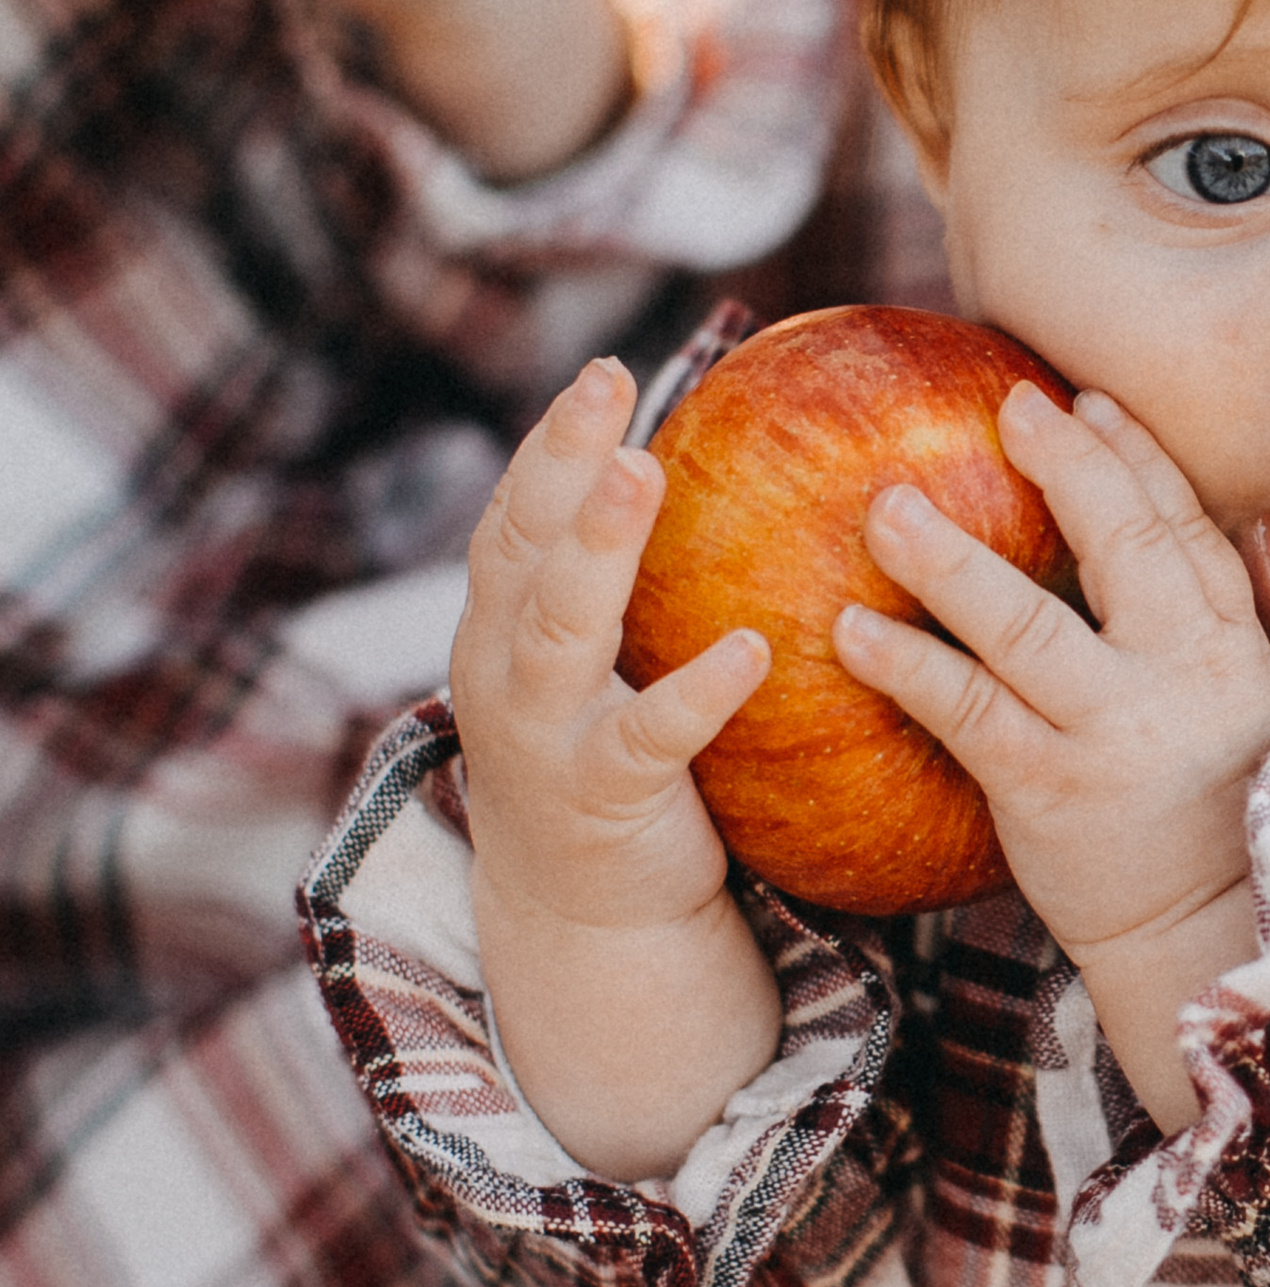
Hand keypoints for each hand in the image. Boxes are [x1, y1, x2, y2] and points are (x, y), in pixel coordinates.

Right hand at [449, 356, 783, 1173]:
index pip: (514, 517)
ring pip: (557, 627)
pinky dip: (695, 692)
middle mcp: (501, 670)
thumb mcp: (604, 664)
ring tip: (640, 473)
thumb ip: (633, 583)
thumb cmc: (613, 757)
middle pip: (519, 549)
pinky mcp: (597, 797)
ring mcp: (539, 735)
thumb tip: (739, 471)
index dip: (548, 445)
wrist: (585, 911)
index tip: (602, 375)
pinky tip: (752, 650)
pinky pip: (646, 738)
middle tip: (605, 386)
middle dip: (557, 464)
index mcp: (501, 626)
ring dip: (594, 546)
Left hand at [838, 382, 1269, 1131]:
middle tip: (1006, 406)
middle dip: (1069, 466)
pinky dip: (908, 665)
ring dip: (950, 559)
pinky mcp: (1049, 788)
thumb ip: (1185, 634)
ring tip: (884, 507)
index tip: (1085, 399)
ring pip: (1026, 623)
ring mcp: (1113, 730)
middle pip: (1126, 544)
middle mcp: (1181, 675)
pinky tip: (851, 631)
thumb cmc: (1206, 820)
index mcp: (1231, 650)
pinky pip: (966, 711)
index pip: (1186, 530)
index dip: (1137, 458)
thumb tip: (1127, 548)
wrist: (1206, 935)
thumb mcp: (1233, 712)